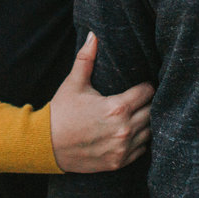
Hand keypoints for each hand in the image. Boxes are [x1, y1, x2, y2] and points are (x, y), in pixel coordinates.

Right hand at [49, 33, 153, 172]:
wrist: (45, 145)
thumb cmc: (61, 112)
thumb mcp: (74, 83)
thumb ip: (86, 58)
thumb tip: (93, 35)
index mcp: (117, 107)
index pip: (148, 92)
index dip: (146, 86)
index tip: (141, 85)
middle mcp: (124, 129)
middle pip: (152, 112)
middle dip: (147, 104)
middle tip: (139, 99)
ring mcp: (122, 148)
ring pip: (150, 132)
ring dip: (145, 122)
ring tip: (136, 114)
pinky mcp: (119, 162)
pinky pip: (142, 150)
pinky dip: (139, 141)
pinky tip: (130, 132)